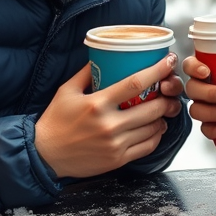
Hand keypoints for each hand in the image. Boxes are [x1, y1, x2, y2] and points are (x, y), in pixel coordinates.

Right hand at [35, 53, 182, 178]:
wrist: (44, 154)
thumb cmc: (55, 121)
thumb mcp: (67, 90)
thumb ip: (87, 72)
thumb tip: (103, 55)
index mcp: (97, 104)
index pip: (136, 83)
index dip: (158, 70)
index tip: (169, 61)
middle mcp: (109, 125)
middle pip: (152, 108)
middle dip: (168, 97)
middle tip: (170, 89)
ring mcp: (115, 144)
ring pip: (153, 128)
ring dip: (164, 116)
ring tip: (164, 108)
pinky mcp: (118, 160)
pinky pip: (147, 146)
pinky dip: (156, 135)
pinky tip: (155, 127)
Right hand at [181, 45, 215, 141]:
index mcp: (206, 71)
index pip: (190, 65)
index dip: (194, 68)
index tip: (206, 71)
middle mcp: (200, 88)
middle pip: (192, 89)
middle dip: (209, 93)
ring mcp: (202, 106)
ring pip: (196, 110)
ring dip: (213, 112)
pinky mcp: (209, 124)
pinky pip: (204, 129)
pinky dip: (214, 130)